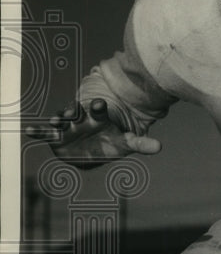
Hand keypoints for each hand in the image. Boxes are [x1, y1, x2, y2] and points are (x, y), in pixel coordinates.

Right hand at [24, 98, 161, 166]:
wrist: (93, 149)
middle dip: (76, 111)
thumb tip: (159, 147)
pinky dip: (37, 131)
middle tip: (76, 110)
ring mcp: (68, 126)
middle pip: (78, 112)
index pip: (99, 110)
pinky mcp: (55, 135)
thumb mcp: (125, 143)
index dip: (99, 108)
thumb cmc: (110, 142)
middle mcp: (81, 119)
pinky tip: (28, 131)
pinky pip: (44, 133)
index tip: (100, 104)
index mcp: (98, 117)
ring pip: (62, 120)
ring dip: (58, 120)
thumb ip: (140, 143)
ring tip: (55, 122)